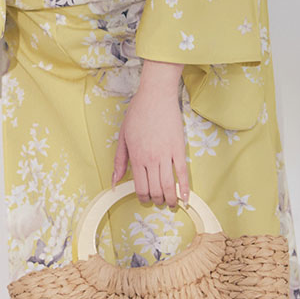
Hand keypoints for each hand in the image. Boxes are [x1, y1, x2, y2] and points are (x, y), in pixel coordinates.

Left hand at [112, 63, 189, 208]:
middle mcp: (151, 159)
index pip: (139, 187)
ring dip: (170, 199)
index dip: (142, 197)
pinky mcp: (179, 149)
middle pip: (155, 190)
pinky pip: (183, 173)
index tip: (145, 198)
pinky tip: (185, 198)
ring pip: (169, 186)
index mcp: (136, 156)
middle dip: (156, 200)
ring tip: (171, 203)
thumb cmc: (137, 113)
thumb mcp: (123, 136)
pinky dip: (185, 189)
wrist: (155, 96)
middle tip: (158, 201)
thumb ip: (119, 160)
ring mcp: (166, 155)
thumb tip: (114, 181)